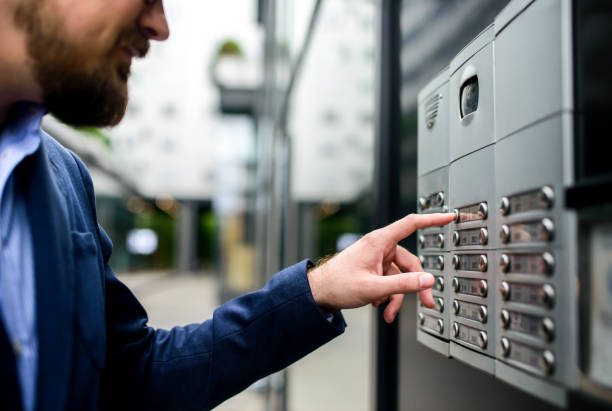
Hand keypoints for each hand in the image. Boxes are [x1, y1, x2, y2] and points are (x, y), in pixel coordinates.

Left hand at [307, 213, 454, 322]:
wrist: (317, 294)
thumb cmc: (337, 284)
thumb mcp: (374, 287)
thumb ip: (403, 284)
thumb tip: (428, 280)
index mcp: (379, 242)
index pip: (411, 224)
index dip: (432, 219)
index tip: (449, 216)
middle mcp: (379, 247)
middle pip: (410, 263)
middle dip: (415, 286)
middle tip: (425, 304)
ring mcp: (376, 259)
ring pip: (399, 276)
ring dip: (396, 296)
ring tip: (387, 312)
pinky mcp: (372, 269)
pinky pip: (389, 281)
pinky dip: (387, 295)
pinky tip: (378, 305)